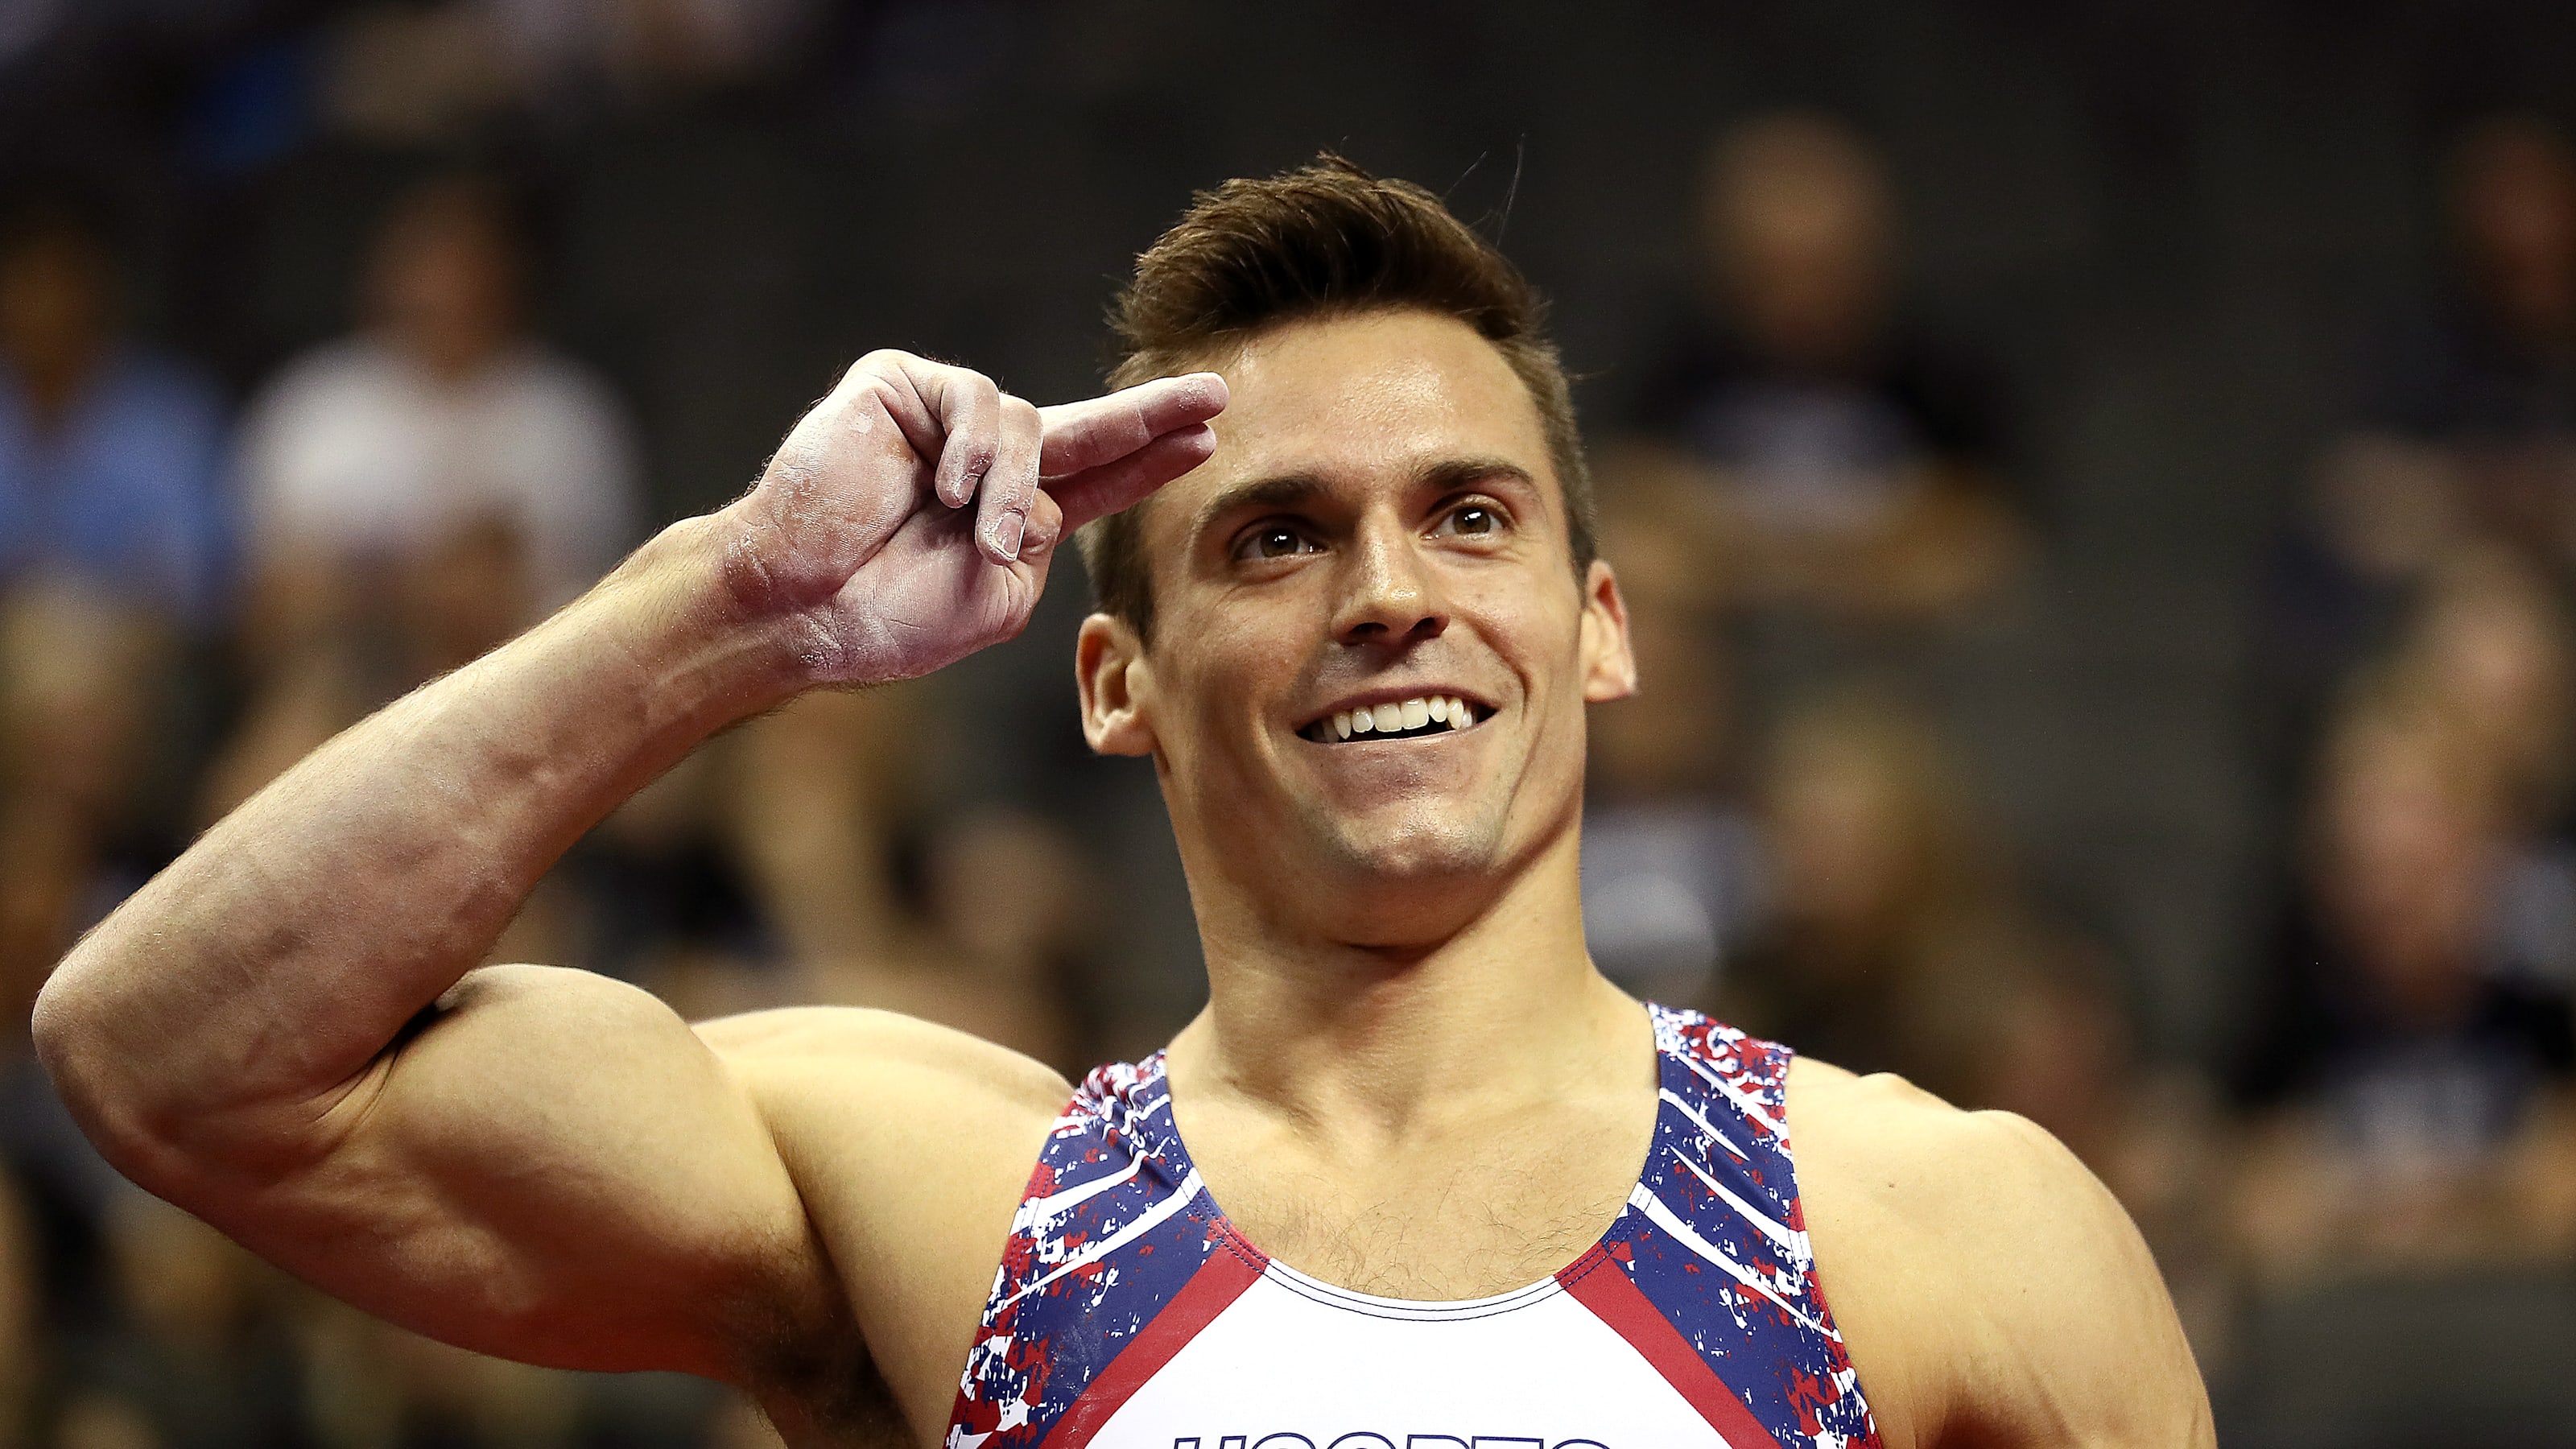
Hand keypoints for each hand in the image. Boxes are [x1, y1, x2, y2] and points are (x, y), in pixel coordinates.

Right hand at [719, 351, 1224, 683]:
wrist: (804, 605)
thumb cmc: (890, 615)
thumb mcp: (999, 597)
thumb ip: (1044, 542)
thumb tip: (1047, 485)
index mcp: (1011, 514)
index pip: (1095, 478)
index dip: (1148, 459)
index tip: (1205, 439)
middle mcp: (984, 461)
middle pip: (1085, 426)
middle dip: (1150, 415)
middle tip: (1216, 394)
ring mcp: (942, 420)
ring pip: (1026, 426)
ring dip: (1012, 488)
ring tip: (978, 533)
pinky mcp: (900, 384)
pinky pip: (974, 398)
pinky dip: (973, 452)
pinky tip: (945, 491)